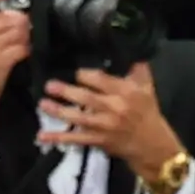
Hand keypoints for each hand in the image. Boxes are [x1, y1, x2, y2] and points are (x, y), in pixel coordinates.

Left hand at [40, 63, 171, 170]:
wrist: (152, 146)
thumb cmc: (148, 113)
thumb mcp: (147, 87)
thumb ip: (137, 68)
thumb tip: (128, 47)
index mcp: (125, 92)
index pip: (102, 81)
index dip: (85, 75)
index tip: (75, 72)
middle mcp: (114, 108)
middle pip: (87, 99)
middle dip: (67, 92)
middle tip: (49, 85)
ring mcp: (104, 126)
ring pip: (78, 118)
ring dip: (59, 112)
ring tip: (42, 104)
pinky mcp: (98, 141)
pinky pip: (75, 139)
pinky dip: (58, 138)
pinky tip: (42, 136)